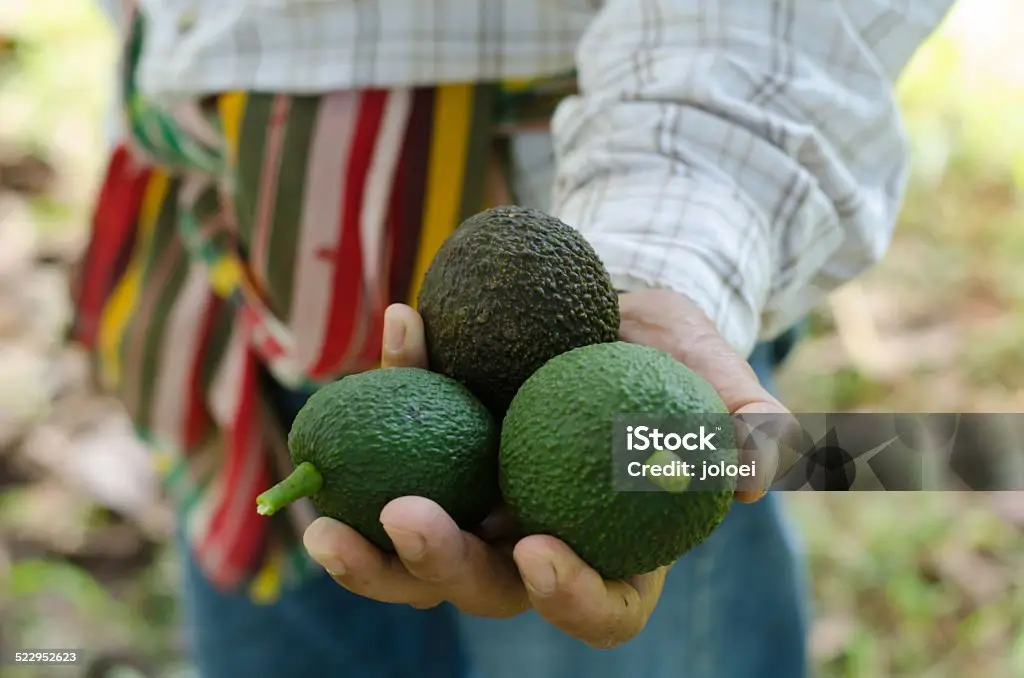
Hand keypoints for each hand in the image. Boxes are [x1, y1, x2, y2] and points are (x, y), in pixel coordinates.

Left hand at [303, 292, 792, 648]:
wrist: (618, 303)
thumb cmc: (673, 354)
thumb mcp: (717, 377)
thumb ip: (744, 424)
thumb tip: (755, 471)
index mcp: (610, 546)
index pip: (598, 606)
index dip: (567, 596)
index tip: (537, 548)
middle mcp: (535, 534)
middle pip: (485, 584)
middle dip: (439, 566)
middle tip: (405, 515)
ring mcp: (475, 496)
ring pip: (415, 548)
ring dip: (366, 547)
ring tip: (324, 517)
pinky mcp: (434, 445)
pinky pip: (398, 435)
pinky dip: (392, 381)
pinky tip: (404, 326)